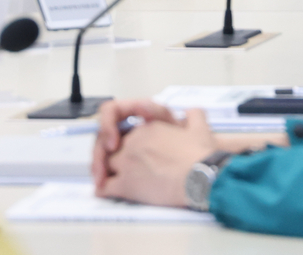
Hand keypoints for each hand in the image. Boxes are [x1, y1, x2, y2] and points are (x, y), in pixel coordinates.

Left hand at [90, 100, 291, 192]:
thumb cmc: (200, 156)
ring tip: (104, 177)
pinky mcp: (126, 184)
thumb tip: (192, 111)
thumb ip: (194, 115)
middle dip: (106, 154)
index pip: (124, 128)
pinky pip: (104, 187)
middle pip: (110, 147)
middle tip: (108, 163)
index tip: (119, 142)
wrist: (199, 177)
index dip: (119, 135)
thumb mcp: (201, 128)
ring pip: (104, 165)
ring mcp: (127, 162)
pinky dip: (102, 189)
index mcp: (148, 128)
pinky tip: (103, 191)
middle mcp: (133, 142)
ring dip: (103, 171)